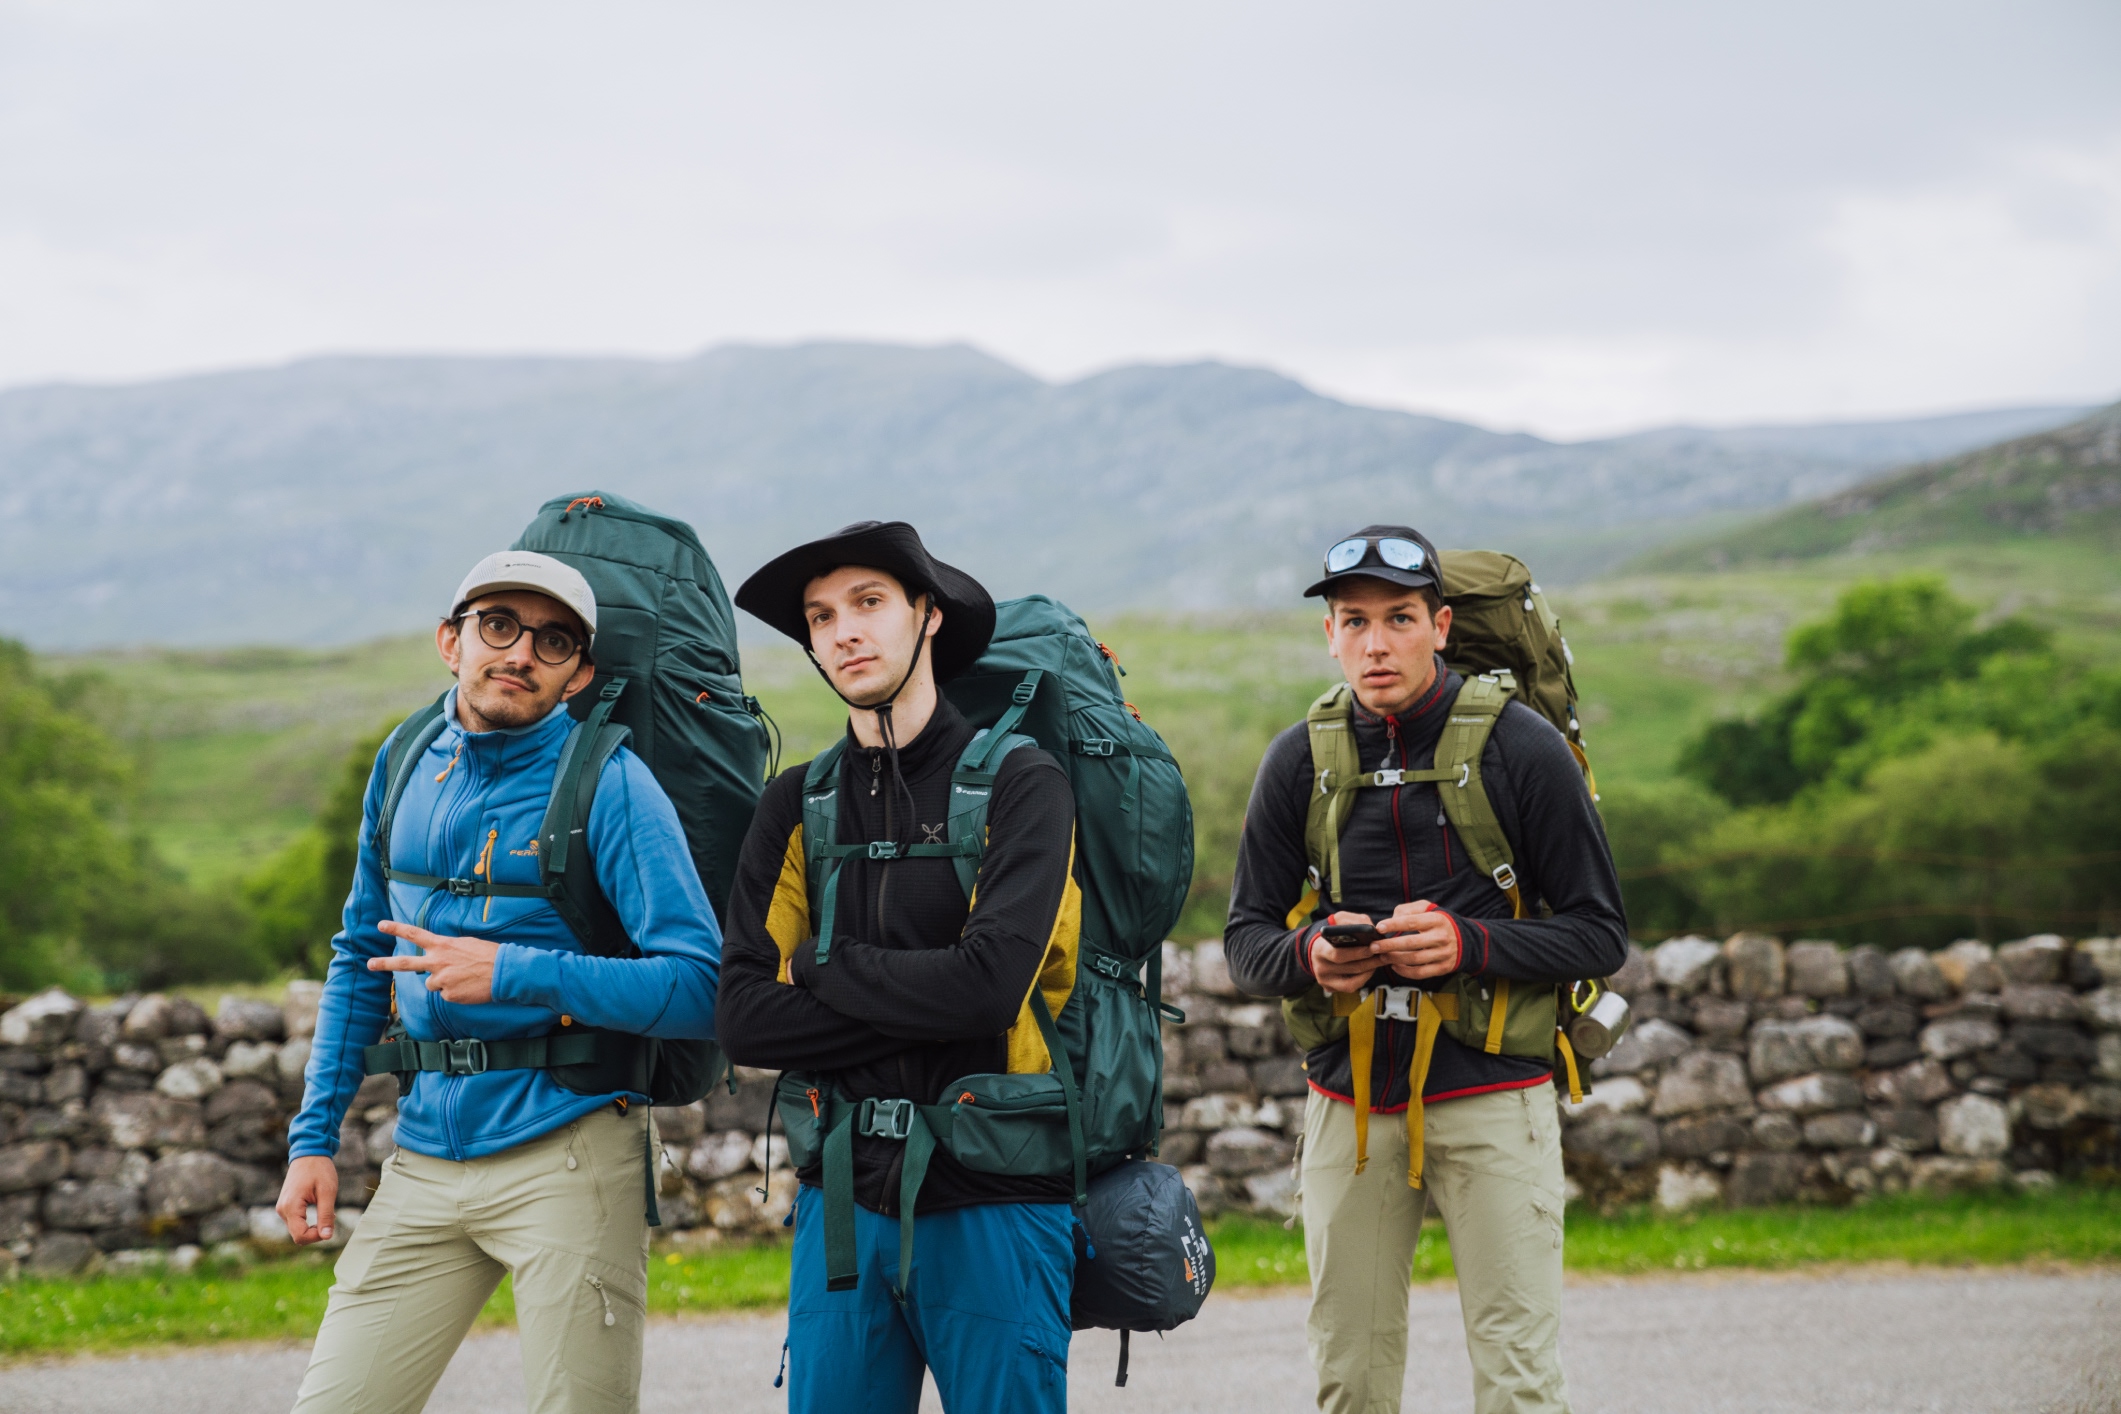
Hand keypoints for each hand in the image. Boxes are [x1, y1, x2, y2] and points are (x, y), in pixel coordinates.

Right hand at [277, 1155, 339, 1244]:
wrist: (309, 1153)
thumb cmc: (319, 1170)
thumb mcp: (328, 1192)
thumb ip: (326, 1215)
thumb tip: (327, 1236)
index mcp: (291, 1207)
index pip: (300, 1236)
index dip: (317, 1236)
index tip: (330, 1225)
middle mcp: (282, 1210)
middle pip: (298, 1235)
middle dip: (316, 1231)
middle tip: (331, 1216)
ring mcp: (282, 1208)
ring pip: (297, 1229)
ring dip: (312, 1226)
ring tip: (326, 1209)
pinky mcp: (285, 1206)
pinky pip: (296, 1221)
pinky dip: (308, 1221)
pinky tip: (319, 1208)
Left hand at [371, 921, 498, 1002]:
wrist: (504, 972)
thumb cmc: (489, 956)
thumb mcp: (466, 944)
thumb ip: (448, 951)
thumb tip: (440, 961)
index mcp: (442, 945)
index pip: (415, 934)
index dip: (396, 929)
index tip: (381, 925)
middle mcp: (437, 962)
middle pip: (406, 963)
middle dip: (385, 963)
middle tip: (369, 964)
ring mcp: (441, 979)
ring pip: (432, 984)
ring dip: (443, 982)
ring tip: (463, 978)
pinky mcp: (448, 995)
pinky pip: (446, 995)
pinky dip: (455, 992)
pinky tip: (468, 987)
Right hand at [1309, 913, 1389, 994]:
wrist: (1316, 947)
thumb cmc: (1331, 933)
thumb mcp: (1338, 920)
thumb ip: (1353, 921)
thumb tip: (1371, 928)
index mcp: (1319, 949)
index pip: (1337, 954)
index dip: (1357, 952)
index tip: (1373, 946)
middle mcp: (1320, 967)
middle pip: (1348, 967)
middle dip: (1369, 961)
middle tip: (1384, 953)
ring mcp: (1324, 980)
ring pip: (1352, 980)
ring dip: (1370, 969)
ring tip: (1382, 959)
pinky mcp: (1329, 987)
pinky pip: (1351, 987)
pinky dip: (1363, 979)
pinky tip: (1371, 969)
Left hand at [1373, 901, 1460, 980]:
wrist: (1465, 940)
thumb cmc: (1439, 922)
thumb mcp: (1428, 908)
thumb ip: (1409, 909)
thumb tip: (1393, 917)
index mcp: (1436, 920)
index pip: (1412, 922)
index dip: (1394, 925)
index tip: (1379, 928)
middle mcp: (1441, 937)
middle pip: (1410, 943)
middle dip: (1388, 945)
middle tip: (1373, 946)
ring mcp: (1442, 954)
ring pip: (1413, 959)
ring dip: (1394, 959)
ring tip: (1381, 956)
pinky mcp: (1442, 968)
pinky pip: (1420, 973)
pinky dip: (1404, 971)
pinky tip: (1394, 965)